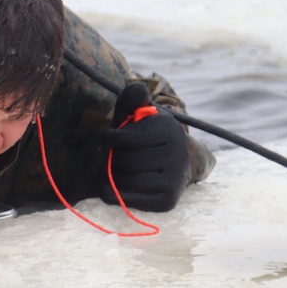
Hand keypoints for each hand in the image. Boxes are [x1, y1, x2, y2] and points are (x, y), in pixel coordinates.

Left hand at [100, 82, 189, 211]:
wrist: (170, 163)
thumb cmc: (143, 135)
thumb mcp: (137, 114)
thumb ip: (132, 100)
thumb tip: (137, 87)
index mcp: (167, 127)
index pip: (121, 138)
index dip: (109, 139)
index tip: (111, 138)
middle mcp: (177, 152)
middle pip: (122, 160)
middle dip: (116, 158)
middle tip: (124, 156)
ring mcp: (174, 178)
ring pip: (123, 180)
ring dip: (115, 175)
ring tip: (126, 169)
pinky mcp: (168, 200)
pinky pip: (126, 199)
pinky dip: (114, 194)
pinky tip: (120, 185)